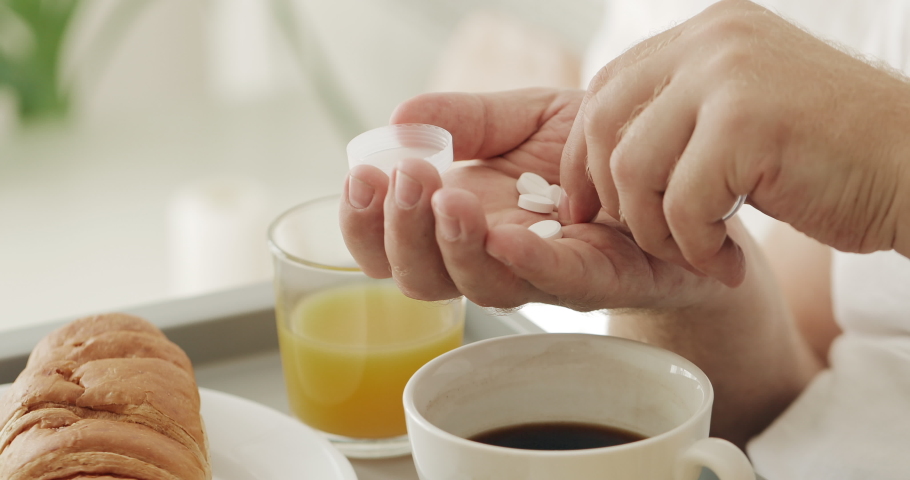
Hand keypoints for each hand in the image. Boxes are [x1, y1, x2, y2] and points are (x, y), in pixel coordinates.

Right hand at [340, 89, 723, 310]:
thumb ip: (464, 119)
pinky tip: (503, 230)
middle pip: (421, 278)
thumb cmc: (593, 153)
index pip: (391, 243)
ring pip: (480, 286)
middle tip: (402, 179)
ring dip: (453, 246)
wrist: (676, 167)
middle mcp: (493, 255)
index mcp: (463, 218)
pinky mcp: (600, 277)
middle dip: (400, 234)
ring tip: (445, 196)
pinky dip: (525, 260)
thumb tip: (397, 119)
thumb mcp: (523, 118)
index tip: (362, 174)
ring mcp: (542, 273)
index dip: (364, 221)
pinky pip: (557, 280)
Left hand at [561, 0, 909, 286]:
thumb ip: (684, 116)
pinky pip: (680, 204)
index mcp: (708, 35)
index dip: (583, 152)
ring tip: (697, 252)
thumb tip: (603, 156)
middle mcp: (713, 41)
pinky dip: (695, 248)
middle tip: (634, 239)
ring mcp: (730, 75)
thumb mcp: (746, 114)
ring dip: (655, 231)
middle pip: (604, 122)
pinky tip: (728, 260)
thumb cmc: (836, 158)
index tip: (584, 203)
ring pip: (633, 169)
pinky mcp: (747, 123)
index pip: (608, 87)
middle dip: (604, 193)